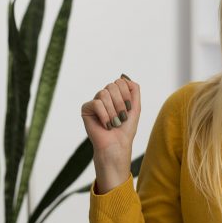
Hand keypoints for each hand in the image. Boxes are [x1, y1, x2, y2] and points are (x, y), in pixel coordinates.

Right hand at [81, 74, 140, 192]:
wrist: (116, 146)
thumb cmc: (125, 130)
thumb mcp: (135, 108)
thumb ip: (133, 90)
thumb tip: (123, 76)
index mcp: (116, 95)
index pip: (121, 82)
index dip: (127, 96)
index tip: (129, 110)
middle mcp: (104, 96)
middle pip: (113, 86)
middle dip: (121, 103)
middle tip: (121, 118)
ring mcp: (95, 102)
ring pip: (104, 93)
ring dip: (113, 111)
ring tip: (114, 123)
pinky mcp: (86, 109)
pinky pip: (96, 103)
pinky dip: (104, 115)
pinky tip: (106, 125)